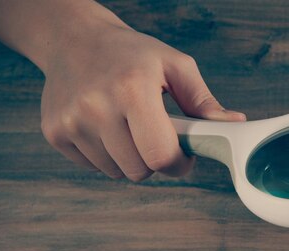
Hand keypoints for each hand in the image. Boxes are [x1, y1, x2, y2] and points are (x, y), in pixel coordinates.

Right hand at [40, 15, 244, 180]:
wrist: (74, 40)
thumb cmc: (132, 54)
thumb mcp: (175, 66)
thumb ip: (204, 102)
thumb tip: (233, 125)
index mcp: (132, 89)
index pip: (161, 155)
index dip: (178, 164)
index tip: (183, 156)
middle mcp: (96, 107)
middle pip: (140, 170)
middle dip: (156, 161)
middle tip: (156, 136)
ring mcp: (71, 122)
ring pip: (117, 172)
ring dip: (131, 158)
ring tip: (129, 127)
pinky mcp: (54, 133)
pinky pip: (94, 167)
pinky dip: (106, 155)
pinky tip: (106, 127)